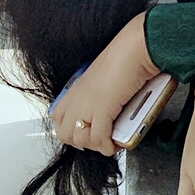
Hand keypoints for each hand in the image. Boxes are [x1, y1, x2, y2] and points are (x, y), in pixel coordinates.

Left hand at [50, 13, 158, 155]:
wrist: (136, 47)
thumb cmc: (127, 55)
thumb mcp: (106, 75)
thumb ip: (101, 90)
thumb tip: (110, 104)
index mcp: (77, 87)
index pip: (58, 117)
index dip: (69, 130)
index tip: (85, 133)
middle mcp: (78, 96)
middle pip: (65, 132)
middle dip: (82, 142)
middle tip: (98, 141)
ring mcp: (88, 103)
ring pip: (80, 139)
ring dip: (95, 146)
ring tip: (109, 143)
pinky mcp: (103, 109)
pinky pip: (99, 138)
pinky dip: (106, 146)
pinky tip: (114, 145)